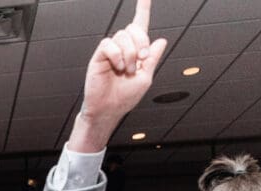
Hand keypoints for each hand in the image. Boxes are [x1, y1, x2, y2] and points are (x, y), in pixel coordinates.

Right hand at [71, 0, 165, 151]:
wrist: (107, 110)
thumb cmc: (124, 98)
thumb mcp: (146, 78)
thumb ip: (152, 59)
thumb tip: (160, 41)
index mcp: (136, 52)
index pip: (140, 26)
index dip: (142, 9)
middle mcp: (123, 48)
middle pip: (133, 28)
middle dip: (141, 42)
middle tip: (141, 60)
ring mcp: (111, 51)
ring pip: (123, 36)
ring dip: (130, 54)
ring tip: (127, 70)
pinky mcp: (99, 56)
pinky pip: (109, 44)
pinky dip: (117, 55)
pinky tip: (118, 66)